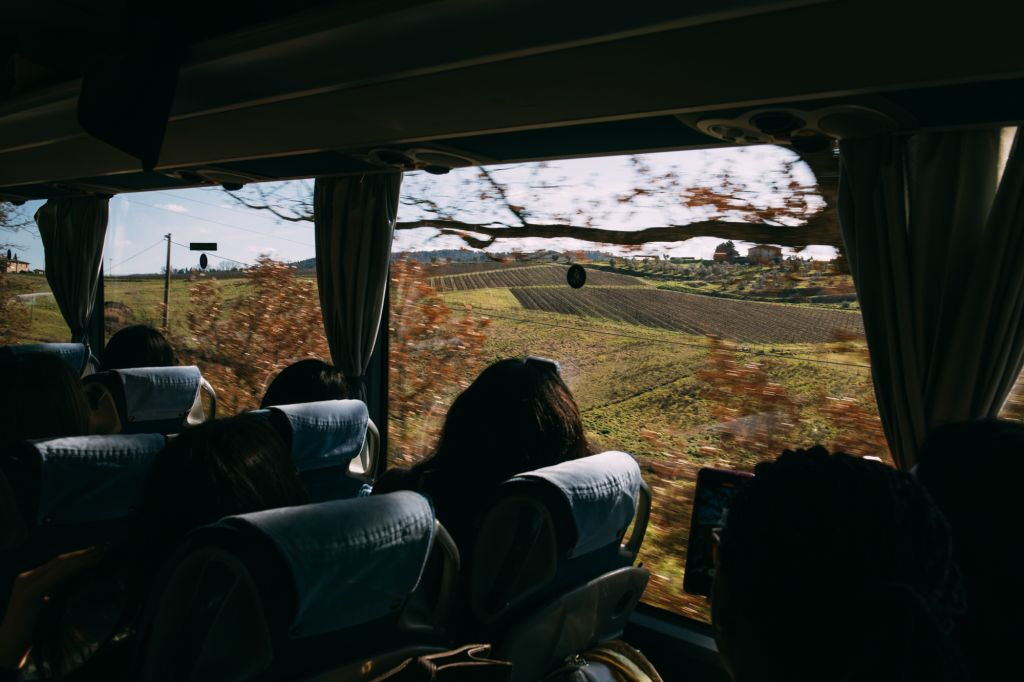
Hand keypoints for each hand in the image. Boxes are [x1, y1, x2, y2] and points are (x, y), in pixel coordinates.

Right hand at [0, 546, 103, 668]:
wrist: (10, 647)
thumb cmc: (32, 631)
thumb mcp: (51, 606)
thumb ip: (66, 592)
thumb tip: (90, 579)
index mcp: (29, 580)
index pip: (57, 563)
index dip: (77, 556)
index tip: (96, 551)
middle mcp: (26, 578)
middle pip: (59, 560)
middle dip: (83, 553)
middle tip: (103, 548)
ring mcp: (26, 583)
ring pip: (60, 565)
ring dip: (82, 558)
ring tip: (100, 554)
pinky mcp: (30, 593)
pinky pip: (57, 576)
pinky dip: (75, 569)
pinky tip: (88, 565)